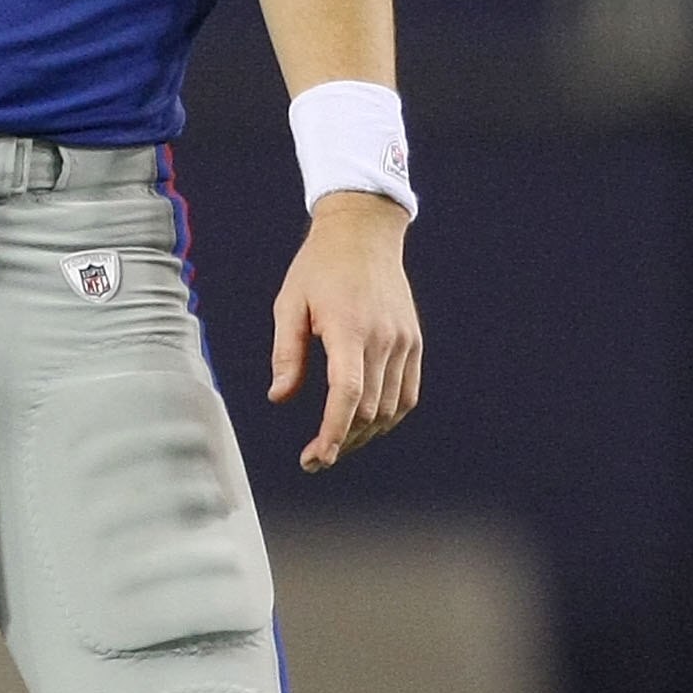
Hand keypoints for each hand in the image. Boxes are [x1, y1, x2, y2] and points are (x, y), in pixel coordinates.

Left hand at [268, 193, 421, 473]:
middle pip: (368, 410)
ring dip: (363, 434)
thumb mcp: (290, 304)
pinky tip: (365, 425)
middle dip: (341, 441)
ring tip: (335, 444)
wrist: (364, 234)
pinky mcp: (413, 342)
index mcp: (350, 329)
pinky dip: (388, 417)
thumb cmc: (318, 268)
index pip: (348, 394)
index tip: (317, 458)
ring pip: (390, 408)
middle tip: (313, 458)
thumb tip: (280, 397)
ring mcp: (403, 341)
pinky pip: (407, 394)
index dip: (333, 432)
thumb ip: (286, 353)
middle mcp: (383, 338)